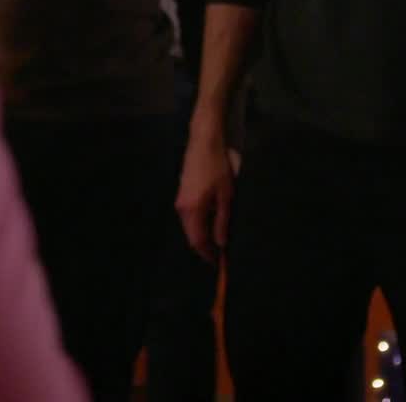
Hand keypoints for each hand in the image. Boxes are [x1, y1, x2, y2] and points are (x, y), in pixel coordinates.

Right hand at [176, 127, 234, 262]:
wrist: (204, 141)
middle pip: (191, 235)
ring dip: (201, 234)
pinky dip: (198, 223)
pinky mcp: (182, 193)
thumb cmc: (218, 167)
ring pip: (189, 225)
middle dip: (204, 246)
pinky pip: (189, 216)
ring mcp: (180, 200)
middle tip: (219, 254)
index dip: (207, 254)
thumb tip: (221, 243)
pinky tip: (211, 221)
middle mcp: (182, 208)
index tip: (217, 263)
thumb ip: (222, 222)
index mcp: (192, 210)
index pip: (197, 241)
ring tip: (218, 239)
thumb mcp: (226, 196)